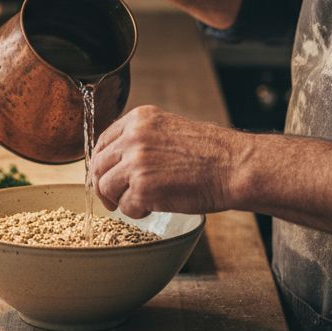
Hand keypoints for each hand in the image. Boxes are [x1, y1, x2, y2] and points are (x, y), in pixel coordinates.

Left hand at [88, 105, 240, 218]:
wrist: (233, 167)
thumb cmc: (210, 153)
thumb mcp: (170, 130)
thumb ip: (142, 139)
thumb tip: (118, 159)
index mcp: (140, 119)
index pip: (103, 141)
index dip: (102, 162)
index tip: (106, 175)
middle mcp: (133, 137)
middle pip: (98, 164)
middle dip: (103, 185)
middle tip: (112, 199)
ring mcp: (135, 162)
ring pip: (105, 186)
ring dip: (120, 199)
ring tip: (142, 202)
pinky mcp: (142, 188)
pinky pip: (125, 206)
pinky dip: (137, 211)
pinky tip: (155, 206)